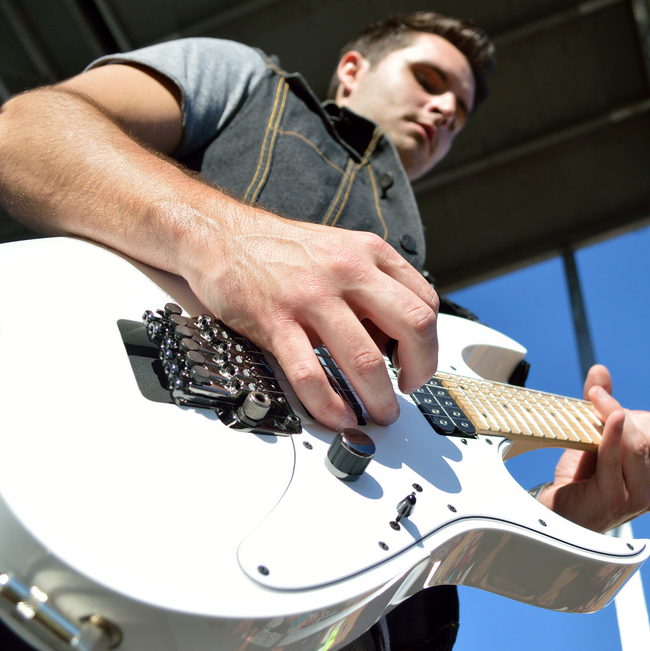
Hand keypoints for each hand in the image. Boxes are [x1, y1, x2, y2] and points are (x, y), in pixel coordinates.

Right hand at [182, 213, 439, 431]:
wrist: (220, 235)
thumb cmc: (282, 250)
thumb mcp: (342, 250)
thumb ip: (374, 286)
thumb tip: (397, 338)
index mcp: (370, 253)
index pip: (425, 303)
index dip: (429, 342)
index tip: (417, 363)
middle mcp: (348, 271)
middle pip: (413, 325)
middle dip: (420, 369)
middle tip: (408, 389)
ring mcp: (311, 297)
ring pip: (365, 359)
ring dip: (378, 398)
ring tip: (378, 413)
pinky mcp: (275, 321)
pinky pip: (310, 374)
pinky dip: (329, 404)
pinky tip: (337, 415)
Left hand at [537, 365, 649, 531]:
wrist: (559, 510)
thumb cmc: (582, 477)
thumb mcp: (598, 436)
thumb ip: (604, 406)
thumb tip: (599, 370)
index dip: (643, 416)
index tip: (611, 404)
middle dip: (627, 413)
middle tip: (597, 401)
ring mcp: (639, 500)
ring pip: (639, 446)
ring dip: (615, 417)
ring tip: (594, 405)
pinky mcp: (616, 500)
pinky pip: (616, 458)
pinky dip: (612, 433)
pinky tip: (608, 417)